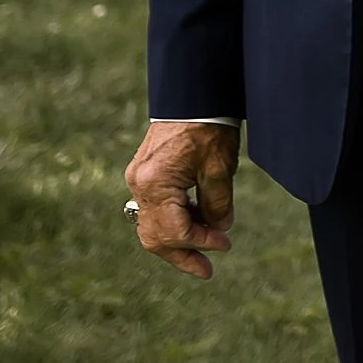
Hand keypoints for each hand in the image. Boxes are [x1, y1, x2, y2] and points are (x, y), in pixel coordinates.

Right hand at [127, 117, 239, 278]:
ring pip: (152, 227)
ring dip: (178, 240)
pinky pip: (154, 209)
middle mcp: (139, 185)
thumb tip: (220, 230)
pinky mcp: (143, 173)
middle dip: (182, 255)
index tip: (224, 245)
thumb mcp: (219, 168)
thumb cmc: (207, 126)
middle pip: (155, 237)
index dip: (201, 243)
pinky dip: (174, 221)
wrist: (192, 93)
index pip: (176, 232)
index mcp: (156, 184)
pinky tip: (198, 221)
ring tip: (205, 247)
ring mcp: (138, 179)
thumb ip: (218, 204)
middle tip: (206, 269)